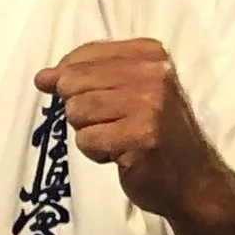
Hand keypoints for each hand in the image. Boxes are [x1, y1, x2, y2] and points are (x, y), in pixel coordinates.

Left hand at [36, 36, 221, 218]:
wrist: (192, 180)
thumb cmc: (154, 135)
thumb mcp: (124, 94)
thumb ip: (83, 79)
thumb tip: (41, 78)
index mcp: (149, 53)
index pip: (84, 56)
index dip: (70, 81)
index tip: (94, 103)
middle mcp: (153, 72)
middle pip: (74, 83)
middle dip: (82, 111)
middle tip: (112, 125)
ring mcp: (149, 103)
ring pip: (77, 111)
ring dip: (90, 133)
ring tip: (119, 139)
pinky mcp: (141, 135)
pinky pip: (86, 139)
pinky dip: (96, 153)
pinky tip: (121, 155)